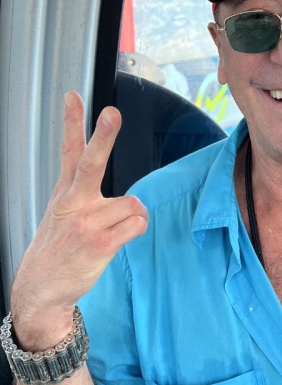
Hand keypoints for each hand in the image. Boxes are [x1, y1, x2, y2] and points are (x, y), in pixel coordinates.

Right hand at [11, 92, 147, 349]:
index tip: (73, 96)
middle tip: (111, 113)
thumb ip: (83, 191)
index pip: (68, 150)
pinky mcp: (100, 244)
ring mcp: (86, 223)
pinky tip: (119, 239)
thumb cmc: (59, 246)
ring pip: (133, 203)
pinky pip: (137, 223)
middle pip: (92, 163)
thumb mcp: (61, 212)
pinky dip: (136, 228)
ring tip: (112, 231)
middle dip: (103, 137)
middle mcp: (74, 203)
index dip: (71, 121)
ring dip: (132, 216)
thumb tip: (113, 183)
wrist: (42, 288)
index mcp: (65, 192)